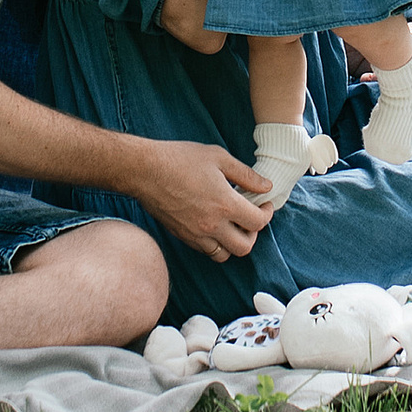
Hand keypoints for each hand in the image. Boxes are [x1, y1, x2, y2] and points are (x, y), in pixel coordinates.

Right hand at [127, 134, 274, 257]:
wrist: (144, 170)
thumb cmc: (180, 159)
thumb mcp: (219, 157)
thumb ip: (246, 175)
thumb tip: (266, 186)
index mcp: (225, 204)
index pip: (258, 222)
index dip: (267, 213)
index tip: (265, 204)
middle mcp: (212, 225)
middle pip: (244, 247)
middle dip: (253, 233)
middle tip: (250, 217)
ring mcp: (195, 234)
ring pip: (224, 255)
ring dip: (233, 243)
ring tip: (232, 224)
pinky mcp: (182, 236)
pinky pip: (205, 250)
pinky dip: (215, 243)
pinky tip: (214, 225)